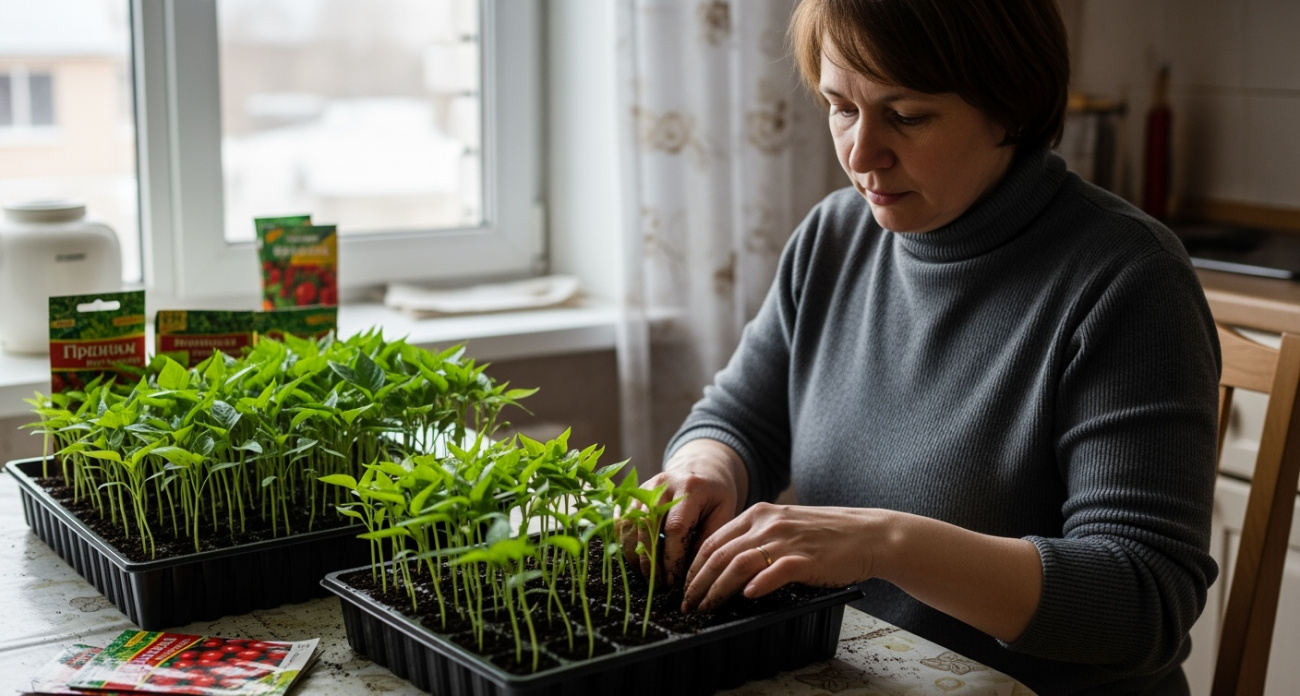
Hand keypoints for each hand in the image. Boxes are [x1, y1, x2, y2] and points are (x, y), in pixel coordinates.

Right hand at [622, 439, 747, 585]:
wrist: (702, 467)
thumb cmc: (716, 495)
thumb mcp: (724, 513)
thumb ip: (708, 538)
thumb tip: (688, 571)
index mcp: (689, 487)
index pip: (675, 527)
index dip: (671, 558)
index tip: (673, 581)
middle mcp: (662, 483)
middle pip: (647, 526)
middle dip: (650, 561)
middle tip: (657, 585)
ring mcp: (644, 487)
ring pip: (630, 524)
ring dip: (634, 554)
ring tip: (646, 577)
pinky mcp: (634, 493)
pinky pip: (623, 520)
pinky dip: (626, 542)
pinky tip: (635, 560)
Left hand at [681, 503, 879, 612]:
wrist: (868, 534)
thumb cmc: (826, 535)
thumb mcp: (784, 526)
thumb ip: (755, 538)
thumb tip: (724, 564)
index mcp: (759, 514)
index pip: (713, 539)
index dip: (693, 566)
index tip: (684, 587)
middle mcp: (768, 523)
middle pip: (719, 553)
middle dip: (697, 582)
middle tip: (686, 604)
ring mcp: (786, 540)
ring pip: (738, 564)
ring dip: (717, 589)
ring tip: (705, 607)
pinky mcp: (806, 558)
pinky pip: (775, 571)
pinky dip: (758, 583)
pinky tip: (747, 596)